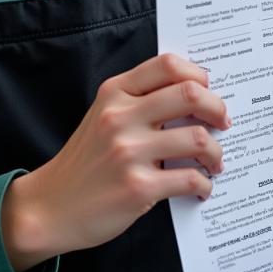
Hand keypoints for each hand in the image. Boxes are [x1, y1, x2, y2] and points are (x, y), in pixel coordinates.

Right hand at [1, 53, 228, 271]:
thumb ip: (139, 98)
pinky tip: (201, 186)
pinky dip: (204, 183)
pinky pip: (190, 178)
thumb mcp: (103, 114)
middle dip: (217, 108)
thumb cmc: (86, 159)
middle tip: (223, 122)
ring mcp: (129, 152)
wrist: (49, 207)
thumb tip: (195, 92)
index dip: (198, 74)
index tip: (208, 89)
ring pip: (197, 138)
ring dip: (215, 151)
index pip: (168, 64)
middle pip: (190, 94)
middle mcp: (121, 116)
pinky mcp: (138, 188)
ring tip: (214, 160)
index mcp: (115, 92)